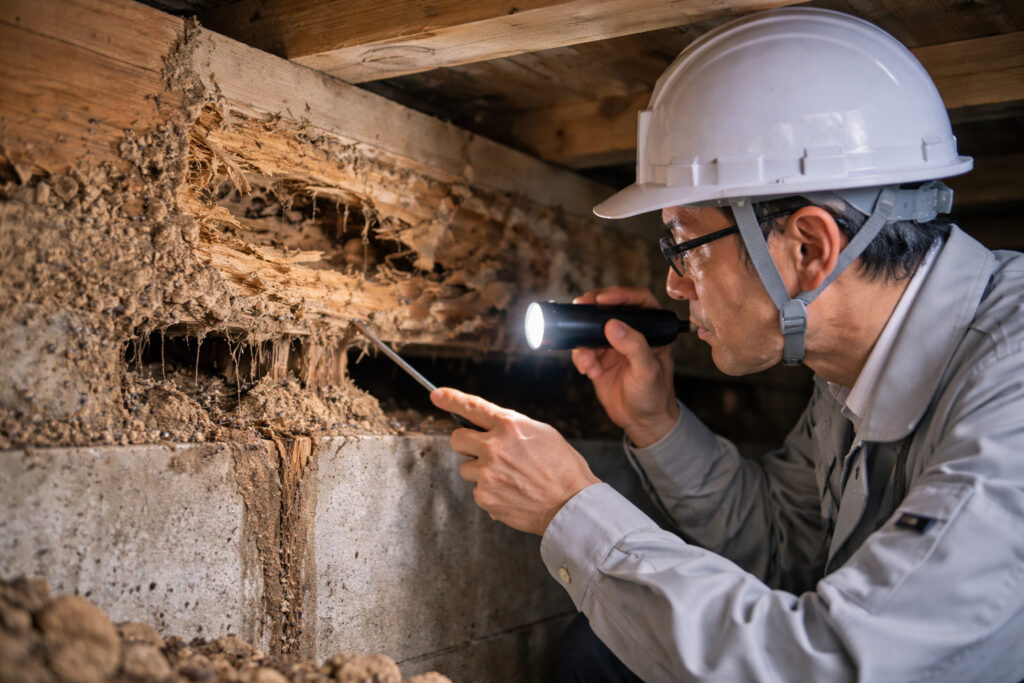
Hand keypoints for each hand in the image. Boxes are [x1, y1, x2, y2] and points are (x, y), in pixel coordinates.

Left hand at [431, 387, 600, 534]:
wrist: (571, 505)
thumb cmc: (563, 468)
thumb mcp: (543, 434)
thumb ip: (512, 428)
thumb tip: (493, 430)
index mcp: (509, 426)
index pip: (472, 407)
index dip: (451, 399)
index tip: (436, 395)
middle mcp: (493, 447)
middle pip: (457, 439)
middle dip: (466, 444)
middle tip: (483, 452)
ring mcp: (487, 473)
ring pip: (466, 468)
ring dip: (481, 472)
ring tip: (509, 479)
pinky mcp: (485, 497)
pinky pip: (477, 491)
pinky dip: (490, 493)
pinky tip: (512, 494)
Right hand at [571, 286, 678, 447]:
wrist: (641, 422)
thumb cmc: (654, 396)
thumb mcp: (647, 371)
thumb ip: (634, 347)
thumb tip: (613, 324)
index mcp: (652, 330)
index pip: (639, 301)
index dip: (621, 294)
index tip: (603, 299)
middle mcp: (632, 332)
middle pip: (610, 308)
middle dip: (593, 310)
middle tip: (581, 308)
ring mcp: (613, 344)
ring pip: (591, 328)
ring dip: (584, 342)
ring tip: (588, 362)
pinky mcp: (598, 358)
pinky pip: (583, 349)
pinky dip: (581, 358)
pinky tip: (588, 371)